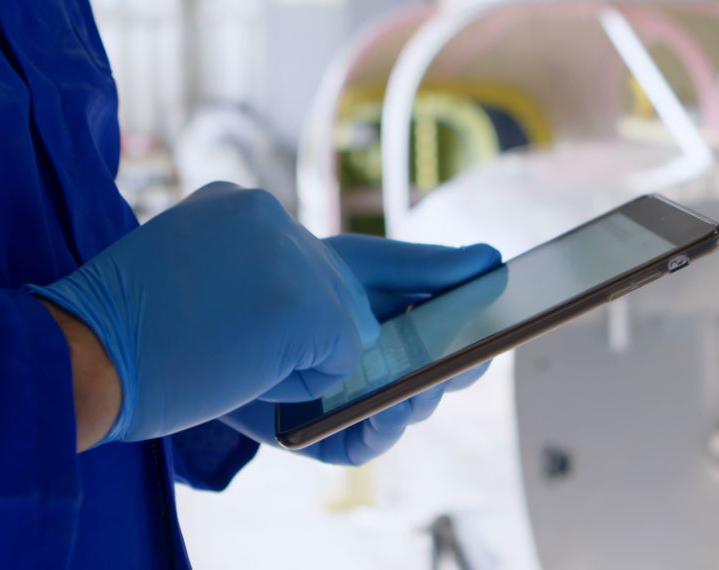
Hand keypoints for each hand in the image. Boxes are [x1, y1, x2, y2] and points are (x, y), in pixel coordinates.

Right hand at [29, 182, 378, 442]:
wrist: (79, 354)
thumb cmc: (117, 331)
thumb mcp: (183, 269)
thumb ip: (243, 266)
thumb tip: (300, 293)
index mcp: (238, 203)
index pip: (303, 257)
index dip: (285, 300)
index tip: (243, 315)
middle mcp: (271, 214)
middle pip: (335, 287)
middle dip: (297, 331)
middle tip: (223, 342)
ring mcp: (292, 256)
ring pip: (341, 323)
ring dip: (293, 356)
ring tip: (223, 352)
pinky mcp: (308, 306)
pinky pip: (341, 360)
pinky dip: (299, 383)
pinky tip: (239, 369)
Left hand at [221, 234, 501, 465]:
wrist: (220, 309)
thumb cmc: (298, 283)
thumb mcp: (364, 266)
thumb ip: (425, 266)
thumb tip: (490, 258)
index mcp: (407, 332)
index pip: (459, 342)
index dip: (481, 340)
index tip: (498, 331)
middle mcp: (389, 372)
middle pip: (441, 381)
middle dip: (456, 371)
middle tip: (468, 357)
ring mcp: (359, 405)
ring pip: (410, 412)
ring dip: (420, 398)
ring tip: (421, 381)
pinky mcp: (327, 437)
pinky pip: (366, 443)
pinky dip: (382, 429)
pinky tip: (387, 408)